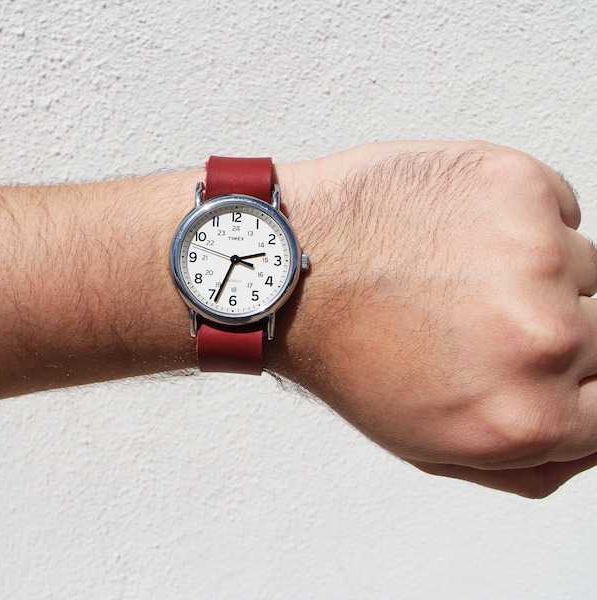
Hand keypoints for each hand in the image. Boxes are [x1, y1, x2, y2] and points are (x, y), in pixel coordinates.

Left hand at [270, 141, 596, 497]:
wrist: (294, 268)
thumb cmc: (348, 352)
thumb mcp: (430, 446)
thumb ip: (529, 463)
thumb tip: (589, 439)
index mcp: (526, 417)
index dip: (579, 385)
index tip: (549, 365)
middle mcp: (544, 339)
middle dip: (549, 330)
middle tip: (479, 316)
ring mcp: (536, 254)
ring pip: (581, 269)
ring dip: (530, 273)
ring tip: (454, 273)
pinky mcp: (517, 187)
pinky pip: (557, 212)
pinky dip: (520, 223)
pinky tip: (458, 235)